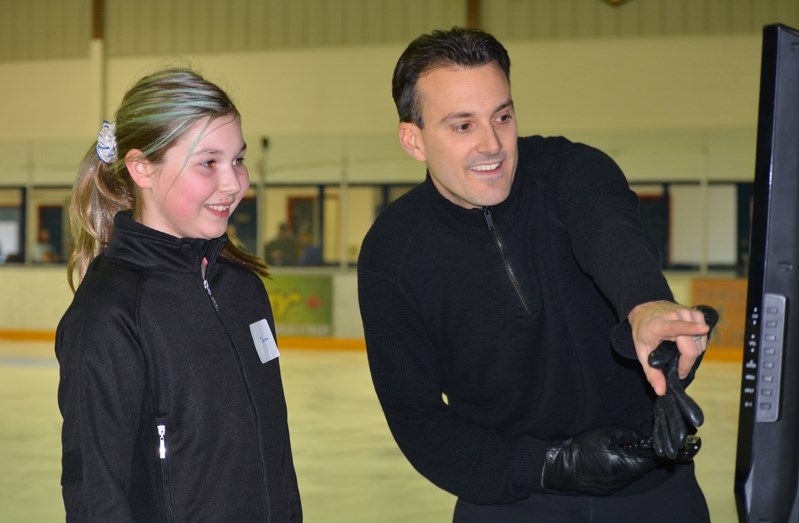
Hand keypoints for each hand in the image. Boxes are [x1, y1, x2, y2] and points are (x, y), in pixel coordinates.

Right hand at [541, 426, 656, 495]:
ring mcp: (613, 487)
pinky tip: (608, 463)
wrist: (561, 465)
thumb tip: (640, 436)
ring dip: (629, 466)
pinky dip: (618, 473)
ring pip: (629, 477)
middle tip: (632, 446)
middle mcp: (623, 479)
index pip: (649, 462)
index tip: (649, 445)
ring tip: (618, 454)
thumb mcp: (606, 433)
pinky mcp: (604, 490)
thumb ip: (627, 433)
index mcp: (626, 465)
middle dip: (639, 459)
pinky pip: (618, 481)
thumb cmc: (584, 447)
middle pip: (640, 470)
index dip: (651, 452)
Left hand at [648, 305, 718, 458]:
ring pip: (700, 342)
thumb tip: (661, 391)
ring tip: (679, 352)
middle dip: (686, 362)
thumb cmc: (643, 332)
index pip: (677, 327)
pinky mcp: (695, 313)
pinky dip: (699, 341)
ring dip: (693, 352)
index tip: (703, 329)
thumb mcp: (642, 352)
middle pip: (692, 346)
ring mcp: (687, 312)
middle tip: (677, 368)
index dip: (691, 329)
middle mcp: (675, 316)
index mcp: (659, 325)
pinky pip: (704, 333)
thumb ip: (652, 373)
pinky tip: (687, 342)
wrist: (646, 310)